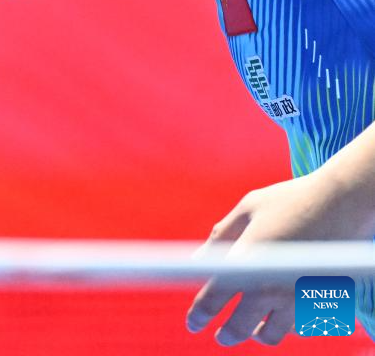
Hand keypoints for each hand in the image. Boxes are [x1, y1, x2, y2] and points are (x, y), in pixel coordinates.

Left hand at [186, 167, 364, 345]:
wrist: (343, 203)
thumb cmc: (291, 200)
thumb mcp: (249, 208)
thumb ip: (222, 235)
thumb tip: (199, 258)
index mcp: (246, 262)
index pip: (213, 298)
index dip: (199, 314)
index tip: (192, 323)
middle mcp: (270, 287)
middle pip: (239, 327)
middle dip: (226, 334)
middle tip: (221, 336)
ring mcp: (296, 298)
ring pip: (271, 334)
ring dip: (258, 335)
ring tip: (252, 331)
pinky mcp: (318, 301)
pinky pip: (297, 325)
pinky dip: (285, 325)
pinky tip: (280, 315)